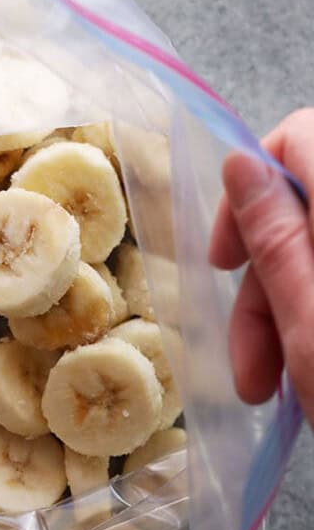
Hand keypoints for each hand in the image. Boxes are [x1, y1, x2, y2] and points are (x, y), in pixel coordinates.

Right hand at [209, 108, 313, 421]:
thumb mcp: (313, 331)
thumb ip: (275, 238)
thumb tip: (241, 165)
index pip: (298, 141)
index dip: (248, 193)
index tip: (224, 262)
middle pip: (309, 211)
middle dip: (267, 285)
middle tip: (251, 366)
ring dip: (289, 315)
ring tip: (270, 389)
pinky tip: (309, 372)